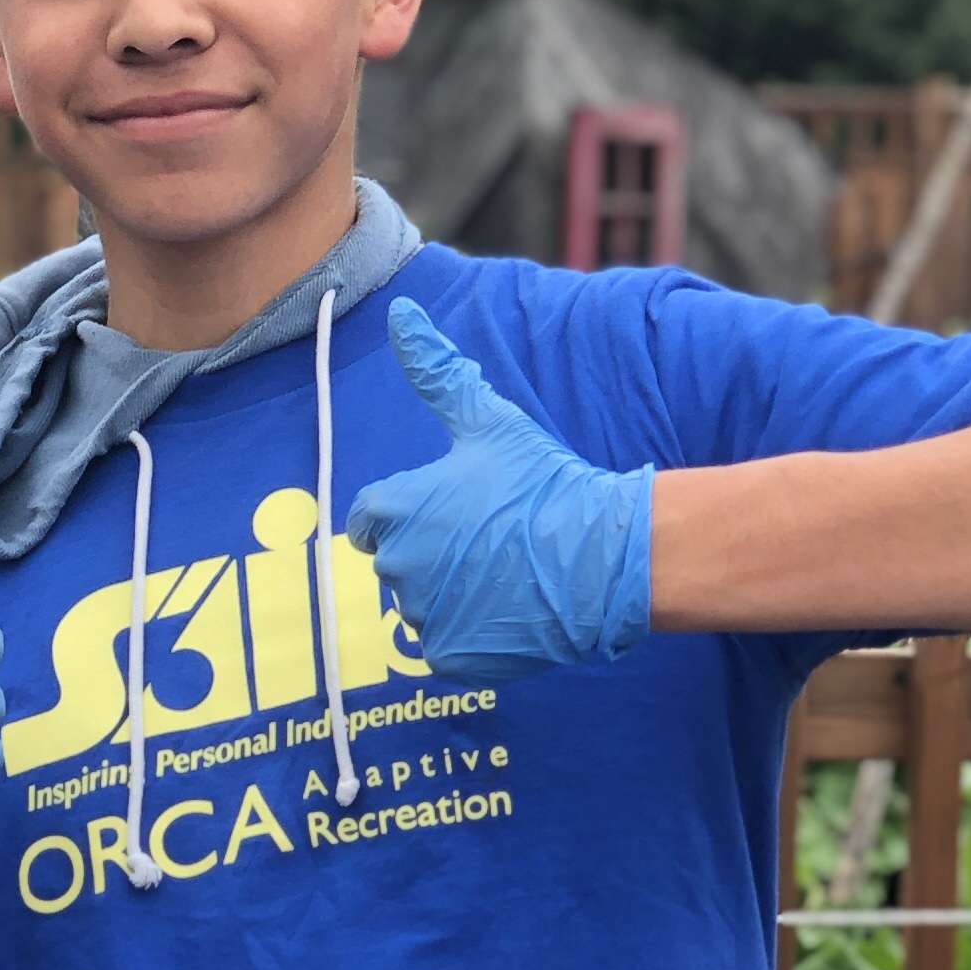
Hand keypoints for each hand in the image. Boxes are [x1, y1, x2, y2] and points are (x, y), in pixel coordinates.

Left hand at [345, 296, 653, 680]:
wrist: (601, 558)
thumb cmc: (544, 483)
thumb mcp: (488, 421)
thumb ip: (437, 372)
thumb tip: (402, 312)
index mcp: (396, 510)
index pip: (370, 518)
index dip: (407, 513)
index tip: (449, 513)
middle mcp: (397, 566)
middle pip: (395, 562)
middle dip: (432, 553)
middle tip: (489, 541)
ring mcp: (422, 616)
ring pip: (420, 607)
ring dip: (452, 595)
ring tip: (504, 575)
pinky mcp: (449, 657)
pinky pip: (443, 647)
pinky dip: (470, 634)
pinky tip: (508, 610)